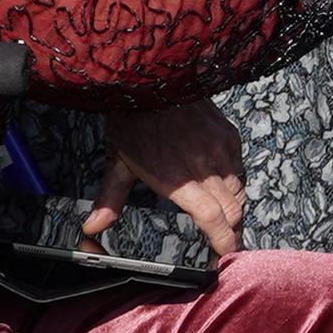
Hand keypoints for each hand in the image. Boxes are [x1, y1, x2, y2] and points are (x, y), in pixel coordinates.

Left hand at [90, 96, 247, 256]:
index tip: (222, 257)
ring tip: (224, 220)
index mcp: (179, 180)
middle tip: (223, 246)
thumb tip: (92, 228)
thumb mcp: (118, 162)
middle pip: (234, 213)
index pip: (214, 220)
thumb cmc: (133, 119)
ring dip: (234, 211)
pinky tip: (220, 187)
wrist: (152, 76)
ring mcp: (220, 150)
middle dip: (233, 234)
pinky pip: (239, 169)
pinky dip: (233, 184)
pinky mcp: (228, 136)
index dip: (224, 242)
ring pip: (240, 192)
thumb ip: (109, 200)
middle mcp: (204, 168)